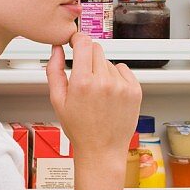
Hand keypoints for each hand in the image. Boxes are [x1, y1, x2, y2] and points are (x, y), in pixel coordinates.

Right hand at [45, 32, 141, 156]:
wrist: (102, 150)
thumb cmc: (80, 129)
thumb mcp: (58, 101)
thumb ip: (54, 70)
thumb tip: (56, 48)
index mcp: (83, 82)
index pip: (83, 43)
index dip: (77, 39)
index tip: (75, 42)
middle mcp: (104, 82)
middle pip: (96, 49)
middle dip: (88, 57)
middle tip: (85, 75)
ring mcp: (122, 86)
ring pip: (109, 62)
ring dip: (102, 70)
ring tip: (98, 93)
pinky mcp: (135, 91)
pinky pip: (124, 70)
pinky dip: (117, 77)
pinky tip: (110, 94)